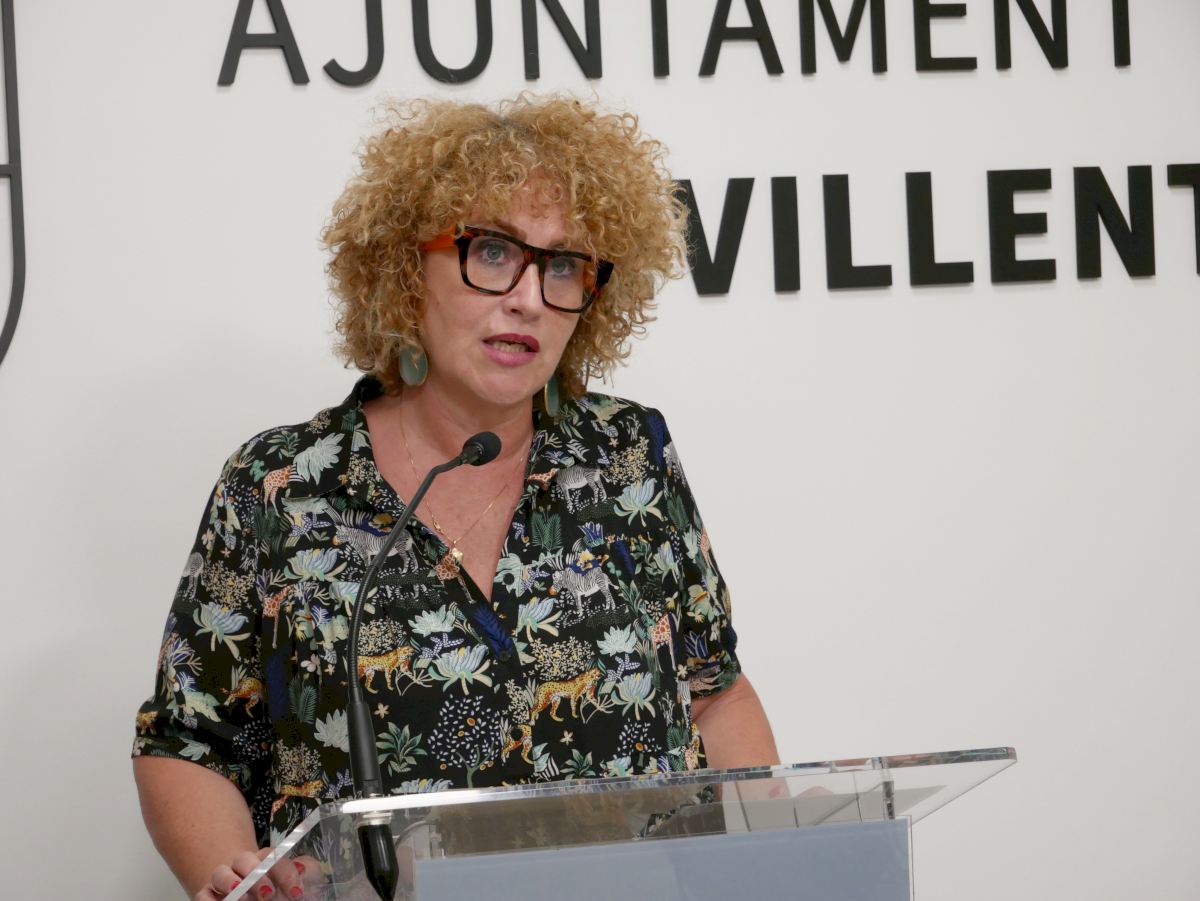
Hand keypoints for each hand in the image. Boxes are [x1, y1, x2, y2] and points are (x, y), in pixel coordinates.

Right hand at [194, 848, 318, 899]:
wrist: (265, 898)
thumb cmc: (285, 892)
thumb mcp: (302, 881)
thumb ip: (306, 871)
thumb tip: (302, 870)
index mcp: (266, 860)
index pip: (273, 857)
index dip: (285, 873)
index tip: (297, 891)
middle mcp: (243, 868)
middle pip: (243, 859)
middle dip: (255, 875)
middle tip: (268, 893)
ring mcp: (224, 882)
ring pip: (220, 873)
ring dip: (230, 883)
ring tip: (243, 897)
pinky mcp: (209, 896)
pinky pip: (203, 895)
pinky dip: (209, 900)